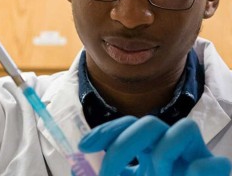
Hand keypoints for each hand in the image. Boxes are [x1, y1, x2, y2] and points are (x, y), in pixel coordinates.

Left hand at [78, 116, 230, 175]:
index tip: (83, 146)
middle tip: (106, 174)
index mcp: (148, 149)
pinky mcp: (217, 171)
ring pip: (185, 128)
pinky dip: (197, 173)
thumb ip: (104, 175)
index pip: (127, 126)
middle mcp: (171, 148)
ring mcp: (195, 158)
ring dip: (163, 153)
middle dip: (123, 144)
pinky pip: (213, 163)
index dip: (105, 131)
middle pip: (150, 123)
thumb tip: (77, 170)